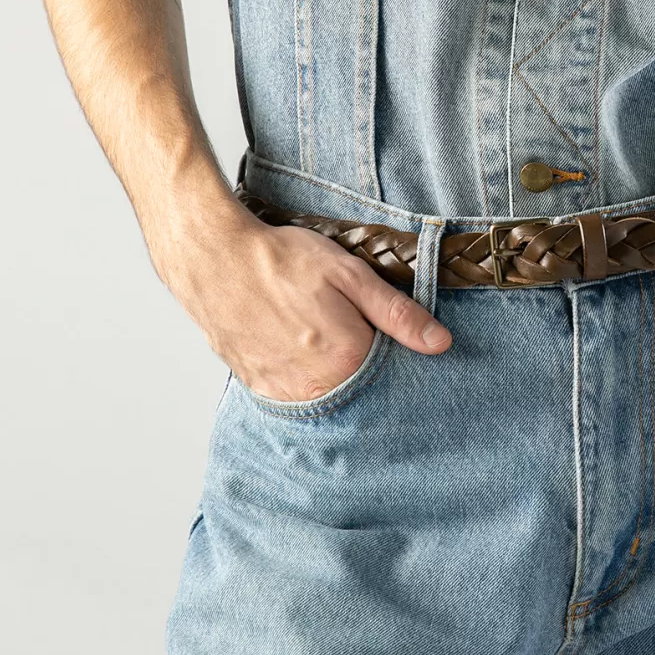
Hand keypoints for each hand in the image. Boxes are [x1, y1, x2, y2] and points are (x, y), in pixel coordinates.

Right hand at [154, 198, 452, 401]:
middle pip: (359, 391)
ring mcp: (284, 391)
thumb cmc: (282, 260)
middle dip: (362, 367)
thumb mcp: (350, 274)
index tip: (383, 333)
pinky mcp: (258, 387)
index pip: (391, 376)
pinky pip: (295, 395)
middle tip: (344, 328)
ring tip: (319, 335)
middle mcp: (316, 386)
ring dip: (332, 377)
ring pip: (326, 396)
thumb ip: (397, 313)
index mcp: (347, 360)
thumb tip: (440, 343)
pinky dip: (304, 380)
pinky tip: (298, 348)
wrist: (214, 257)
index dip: (393, 354)